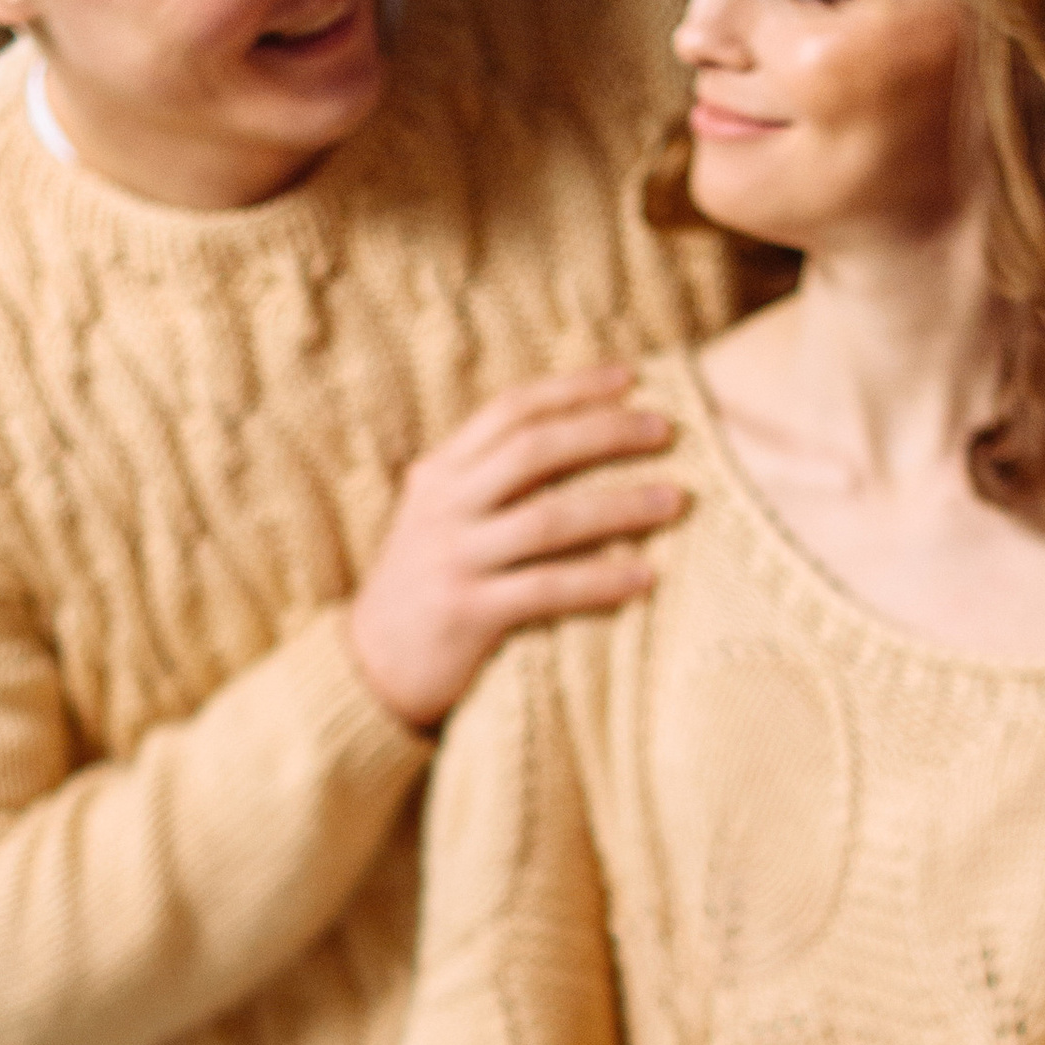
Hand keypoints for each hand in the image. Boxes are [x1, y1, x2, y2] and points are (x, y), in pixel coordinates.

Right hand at [348, 367, 684, 728]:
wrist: (368, 668)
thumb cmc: (424, 587)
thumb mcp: (440, 518)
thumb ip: (486, 480)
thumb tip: (574, 438)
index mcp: (439, 472)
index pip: (510, 410)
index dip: (572, 388)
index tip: (630, 376)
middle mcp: (444, 506)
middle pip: (534, 450)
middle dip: (605, 431)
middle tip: (665, 428)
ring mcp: (453, 558)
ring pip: (549, 518)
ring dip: (620, 506)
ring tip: (675, 500)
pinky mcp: (467, 612)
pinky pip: (547, 588)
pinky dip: (601, 581)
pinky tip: (645, 577)